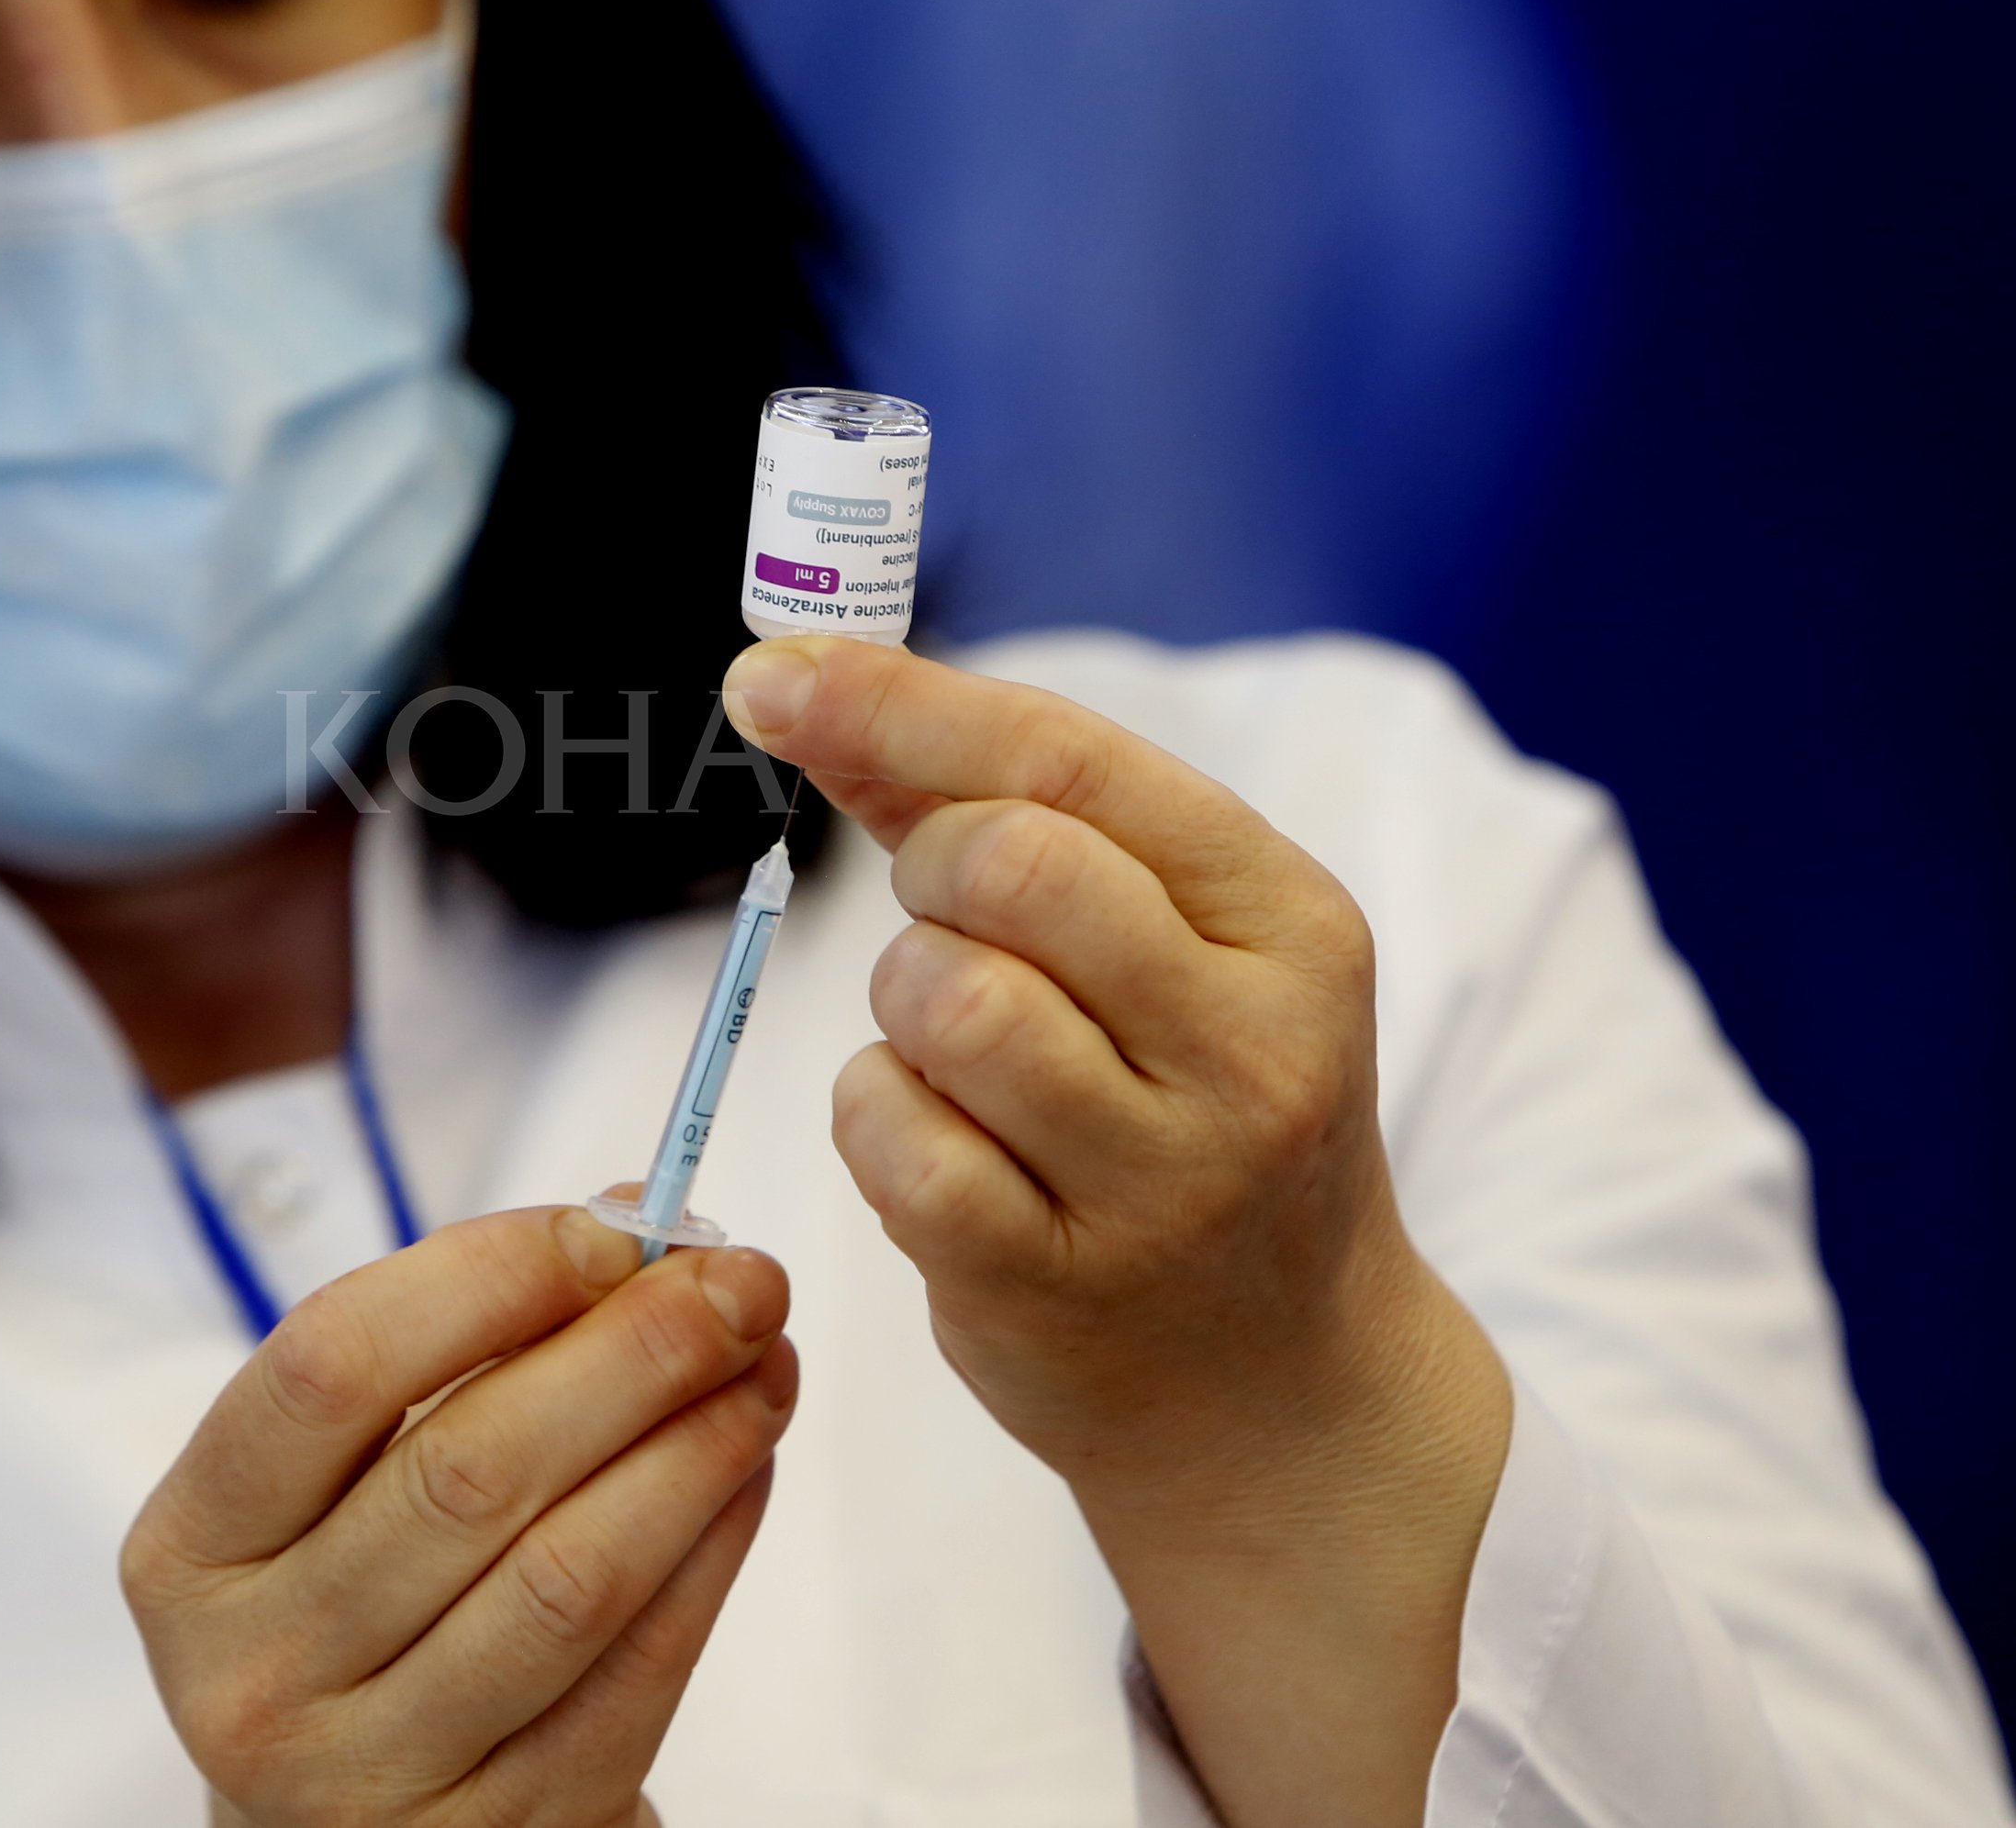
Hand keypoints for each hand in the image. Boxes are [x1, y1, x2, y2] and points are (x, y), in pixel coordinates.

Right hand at [121, 1208, 796, 1827]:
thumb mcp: (342, 1479)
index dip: (487, 1277)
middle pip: (467, 1469)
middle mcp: (258, 1670)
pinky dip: (711, 1553)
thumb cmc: (350, 1599)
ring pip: (566, 1576)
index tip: (614, 1228)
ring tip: (762, 1366)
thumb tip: (629, 1222)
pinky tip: (744, 1471)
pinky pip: (635, 1675)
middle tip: (739, 1280)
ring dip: (691, 1447)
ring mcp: (374, 1774)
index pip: (330, 1367)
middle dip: (630, 1352)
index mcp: (193, 1546)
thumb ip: (456, 1347)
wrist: (353, 1817)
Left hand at [721, 636, 1508, 1827]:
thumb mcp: (1165, 956)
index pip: (1074, 761)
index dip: (899, 703)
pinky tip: (936, 1140)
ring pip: (946, 999)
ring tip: (955, 1049)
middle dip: (929, 872)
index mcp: (1292, 924)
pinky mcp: (1056, 1284)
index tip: (770, 674)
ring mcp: (1164, 1179)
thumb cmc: (1191, 1121)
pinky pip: (892, 1134)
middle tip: (950, 927)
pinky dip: (876, 1112)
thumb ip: (996, 816)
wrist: (1280, 1388)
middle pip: (1009, 864)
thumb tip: (805, 689)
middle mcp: (1253, 1047)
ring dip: (901, 1003)